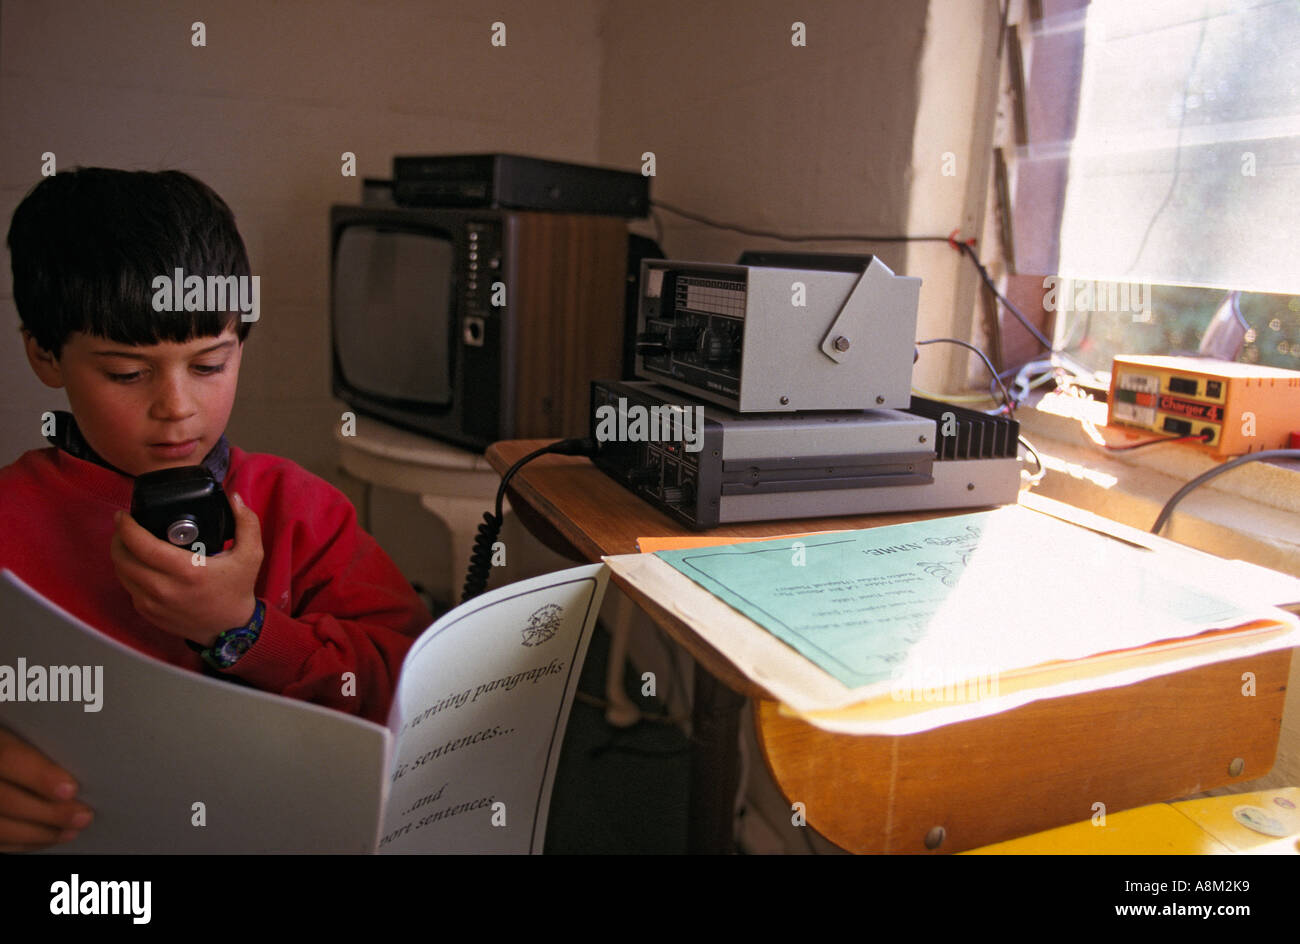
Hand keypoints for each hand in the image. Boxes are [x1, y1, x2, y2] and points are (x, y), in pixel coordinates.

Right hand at [0, 727, 92, 850]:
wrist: (2, 756)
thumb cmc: (21, 732)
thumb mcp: (23, 726)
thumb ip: (42, 736)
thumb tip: (86, 745)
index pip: (8, 758)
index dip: (39, 776)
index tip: (70, 789)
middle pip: (5, 800)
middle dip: (48, 812)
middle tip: (84, 815)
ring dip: (40, 833)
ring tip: (74, 829)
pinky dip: (25, 843)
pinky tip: (52, 838)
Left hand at [111, 492, 263, 646]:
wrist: (230, 629)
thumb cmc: (237, 590)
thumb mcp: (251, 555)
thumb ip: (247, 523)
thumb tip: (234, 496)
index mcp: (187, 571)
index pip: (142, 545)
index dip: (126, 527)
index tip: (124, 515)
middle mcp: (164, 589)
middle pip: (122, 558)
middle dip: (118, 538)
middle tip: (125, 527)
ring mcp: (152, 604)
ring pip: (121, 573)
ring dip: (120, 555)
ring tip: (128, 543)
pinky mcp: (147, 613)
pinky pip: (128, 588)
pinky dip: (128, 573)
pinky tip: (138, 565)